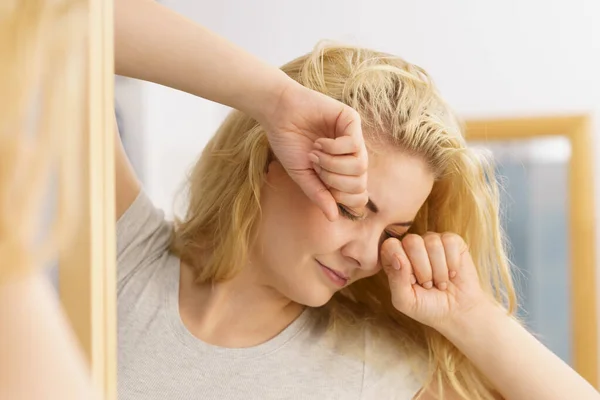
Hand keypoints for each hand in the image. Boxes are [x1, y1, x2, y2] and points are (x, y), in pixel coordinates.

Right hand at [259, 81, 368, 220]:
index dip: (342, 197)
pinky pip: (353, 145)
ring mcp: (354, 137)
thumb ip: (318, 194)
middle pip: (360, 183)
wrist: (277, 113)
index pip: (359, 196)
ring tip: (315, 153)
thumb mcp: (302, 175)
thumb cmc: (288, 143)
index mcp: (343, 171)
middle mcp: (353, 155)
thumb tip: (334, 218)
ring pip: (359, 165)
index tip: (320, 183)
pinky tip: (320, 141)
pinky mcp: (352, 120)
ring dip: (332, 164)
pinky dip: (333, 148)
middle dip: (333, 180)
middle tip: (315, 166)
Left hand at [381, 232, 496, 331]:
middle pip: (412, 241)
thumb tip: (397, 256)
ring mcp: (431, 241)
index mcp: (395, 257)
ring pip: (432, 243)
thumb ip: (396, 280)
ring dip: (439, 270)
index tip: (412, 282)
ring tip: (440, 282)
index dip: (402, 265)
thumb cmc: (426, 306)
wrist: (456, 312)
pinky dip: (453, 263)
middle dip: (423, 269)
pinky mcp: (452, 241)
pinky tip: (452, 273)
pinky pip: (450, 242)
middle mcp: (411, 246)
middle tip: (428, 284)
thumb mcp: (405, 301)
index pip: (391, 245)